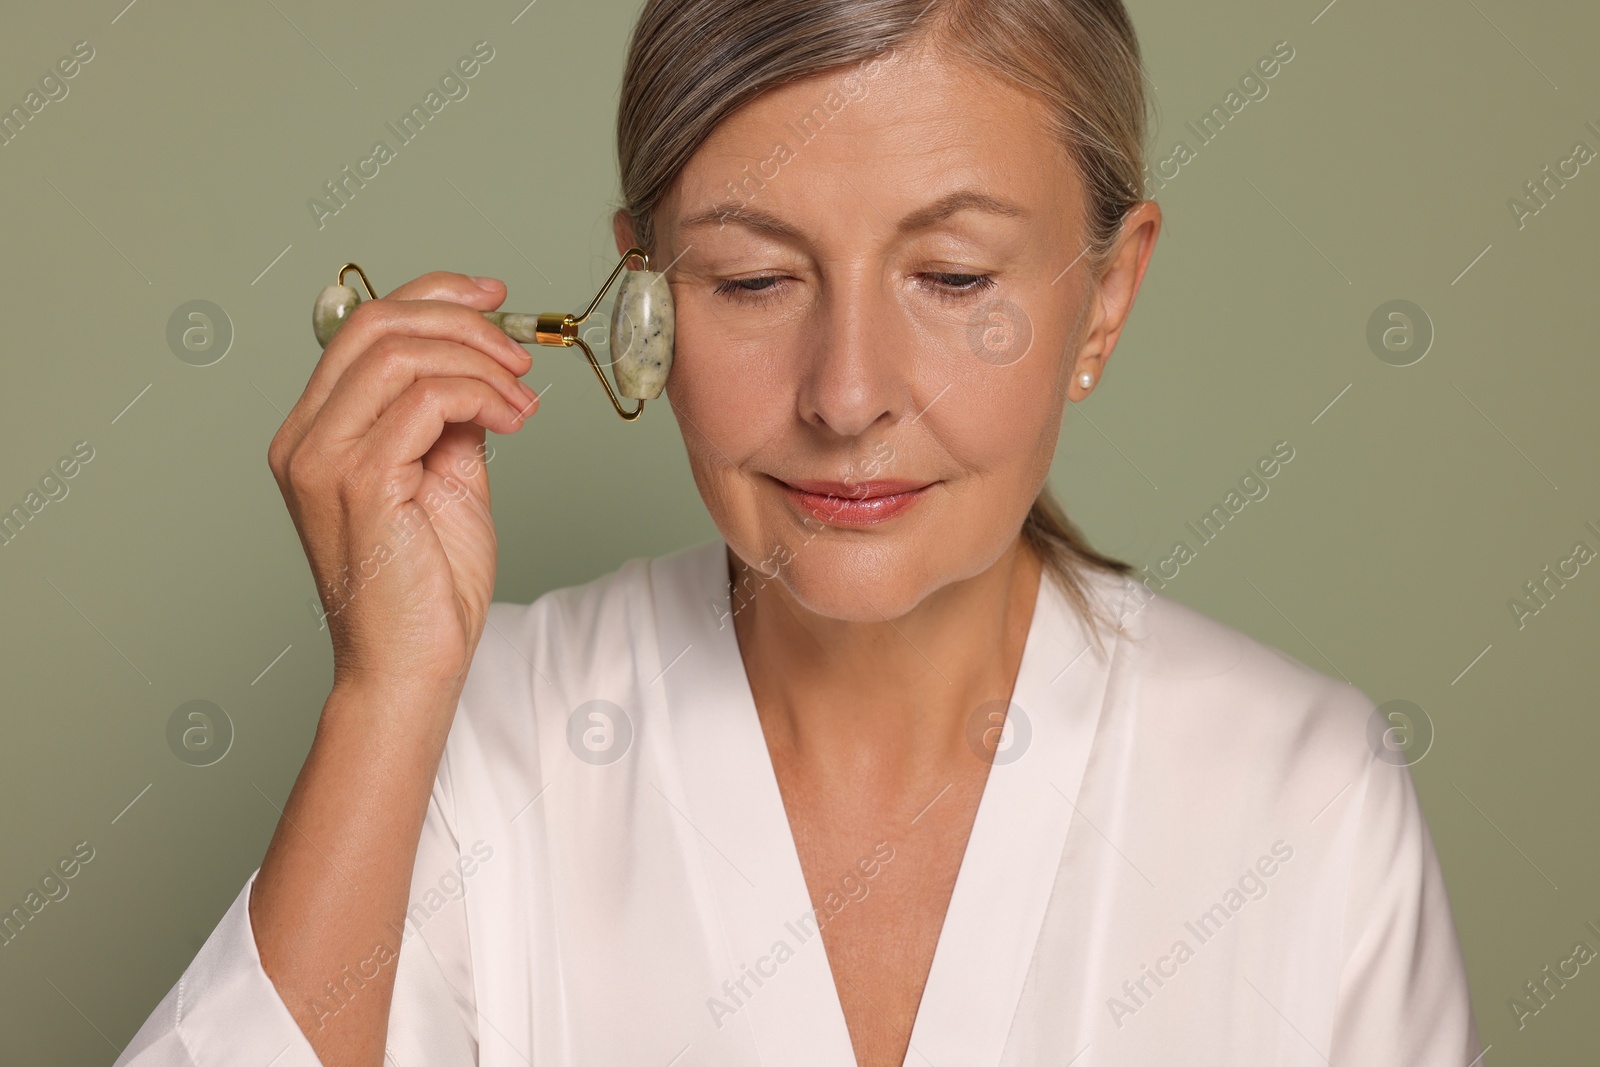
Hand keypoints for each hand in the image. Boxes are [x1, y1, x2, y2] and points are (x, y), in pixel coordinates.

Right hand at [267, 271, 537, 692]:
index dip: (433, 296)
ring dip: (479, 363)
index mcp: (316, 431)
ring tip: (521, 400)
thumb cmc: (427, 588)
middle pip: (377, 324)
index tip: (494, 299)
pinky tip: (511, 421)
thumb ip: (449, 419)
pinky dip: (480, 396)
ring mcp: (321, 458)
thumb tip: (478, 368)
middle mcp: (304, 438)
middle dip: (462, 321)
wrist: (412, 666)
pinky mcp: (357, 482)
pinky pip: (424, 400)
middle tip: (519, 351)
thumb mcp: (447, 478)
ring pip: (401, 354)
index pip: (363, 326)